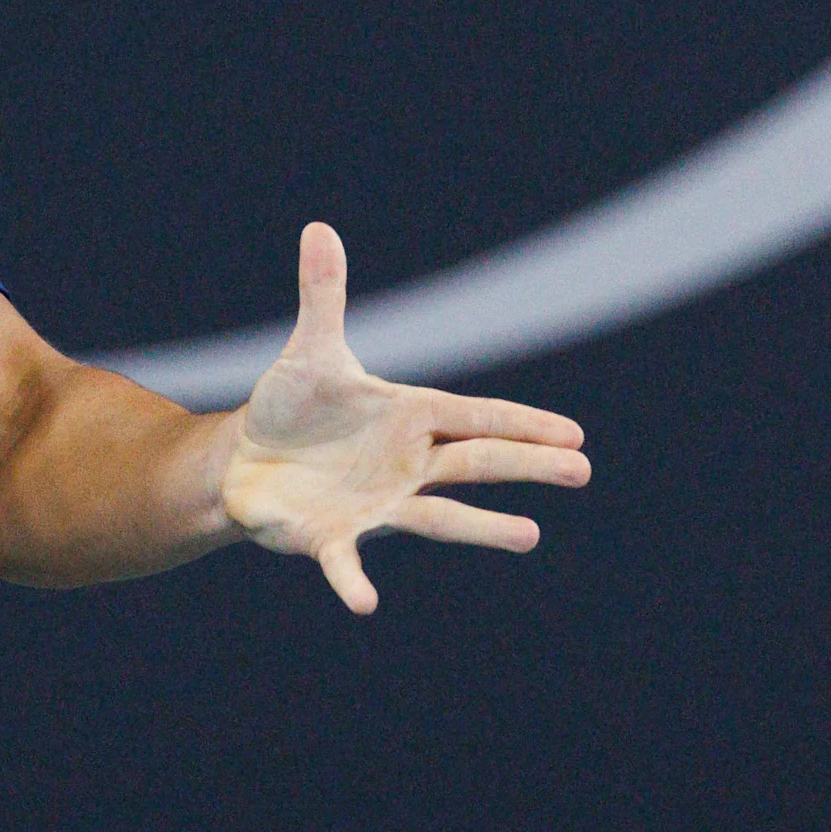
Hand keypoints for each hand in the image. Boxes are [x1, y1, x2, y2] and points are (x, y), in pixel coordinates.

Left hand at [218, 223, 590, 614]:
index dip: (521, 422)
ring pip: (439, 518)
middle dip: (526, 463)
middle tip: (582, 470)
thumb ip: (324, 293)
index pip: (474, 417)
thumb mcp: (311, 349)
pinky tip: (365, 604)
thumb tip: (318, 227)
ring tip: (531, 535)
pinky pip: (348, 563)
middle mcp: (405, 464)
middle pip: (474, 461)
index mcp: (407, 417)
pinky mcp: (335, 538)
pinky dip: (354, 581)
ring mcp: (377, 505)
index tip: (574, 432)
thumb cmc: (293, 406)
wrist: (248, 460)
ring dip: (482, 527)